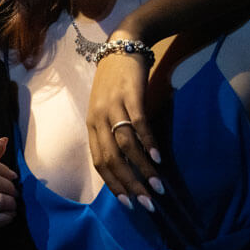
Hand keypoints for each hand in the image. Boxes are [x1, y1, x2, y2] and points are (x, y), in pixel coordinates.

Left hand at [86, 48, 163, 211]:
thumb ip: (114, 134)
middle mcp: (98, 118)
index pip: (99, 163)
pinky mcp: (130, 95)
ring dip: (142, 168)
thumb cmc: (117, 83)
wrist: (123, 45)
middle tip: (146, 204)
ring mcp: (113, 106)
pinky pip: (138, 124)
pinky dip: (148, 142)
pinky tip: (158, 158)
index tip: (129, 204)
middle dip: (129, 185)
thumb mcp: (108, 110)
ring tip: (157, 186)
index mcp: (91, 126)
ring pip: (125, 145)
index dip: (113, 185)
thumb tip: (130, 164)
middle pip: (111, 159)